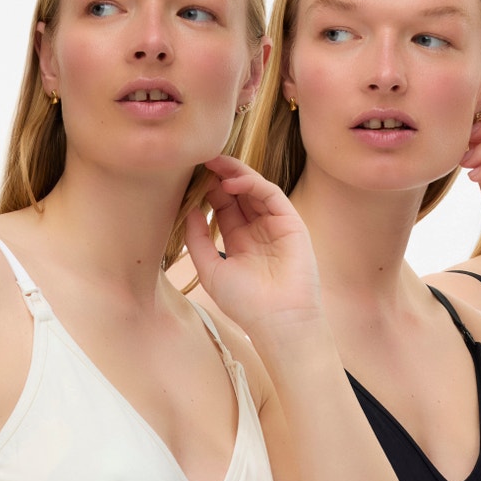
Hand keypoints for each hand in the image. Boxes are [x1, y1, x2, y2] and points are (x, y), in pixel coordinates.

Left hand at [184, 155, 322, 333]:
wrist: (277, 321)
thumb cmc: (245, 303)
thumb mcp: (210, 269)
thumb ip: (197, 239)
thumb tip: (189, 209)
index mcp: (239, 241)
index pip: (223, 206)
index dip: (207, 190)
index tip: (190, 177)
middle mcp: (258, 230)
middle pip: (238, 194)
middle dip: (220, 175)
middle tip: (201, 159)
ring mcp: (276, 225)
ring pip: (255, 189)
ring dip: (235, 174)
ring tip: (214, 163)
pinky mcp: (291, 223)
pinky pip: (271, 195)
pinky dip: (252, 184)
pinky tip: (232, 183)